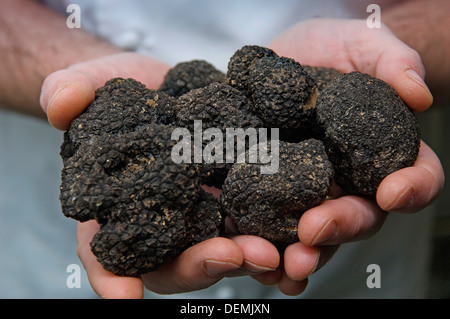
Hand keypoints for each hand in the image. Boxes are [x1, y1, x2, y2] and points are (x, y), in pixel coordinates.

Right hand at [40, 52, 282, 297]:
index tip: (126, 295)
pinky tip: (300, 232)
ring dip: (248, 256)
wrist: (164, 86)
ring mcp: (204, 214)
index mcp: (119, 212)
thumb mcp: (90, 86)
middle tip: (231, 255)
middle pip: (179, 261)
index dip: (113, 277)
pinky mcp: (238, 196)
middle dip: (203, 264)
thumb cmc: (119, 93)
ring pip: (225, 248)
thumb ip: (70, 94)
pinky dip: (279, 231)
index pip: (109, 254)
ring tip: (272, 251)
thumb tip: (62, 102)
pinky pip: (258, 221)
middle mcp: (165, 224)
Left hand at [255, 18, 443, 293]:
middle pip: (358, 216)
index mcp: (385, 152)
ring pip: (314, 234)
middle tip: (314, 232)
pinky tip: (250, 257)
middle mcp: (350, 181)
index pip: (415, 177)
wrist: (285, 58)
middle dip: (339, 227)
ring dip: (301, 253)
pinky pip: (269, 225)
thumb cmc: (333, 49)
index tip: (393, 192)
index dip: (412, 188)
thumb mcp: (364, 44)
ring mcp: (309, 191)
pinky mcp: (269, 191)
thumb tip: (416, 93)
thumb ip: (392, 62)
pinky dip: (262, 245)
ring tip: (283, 262)